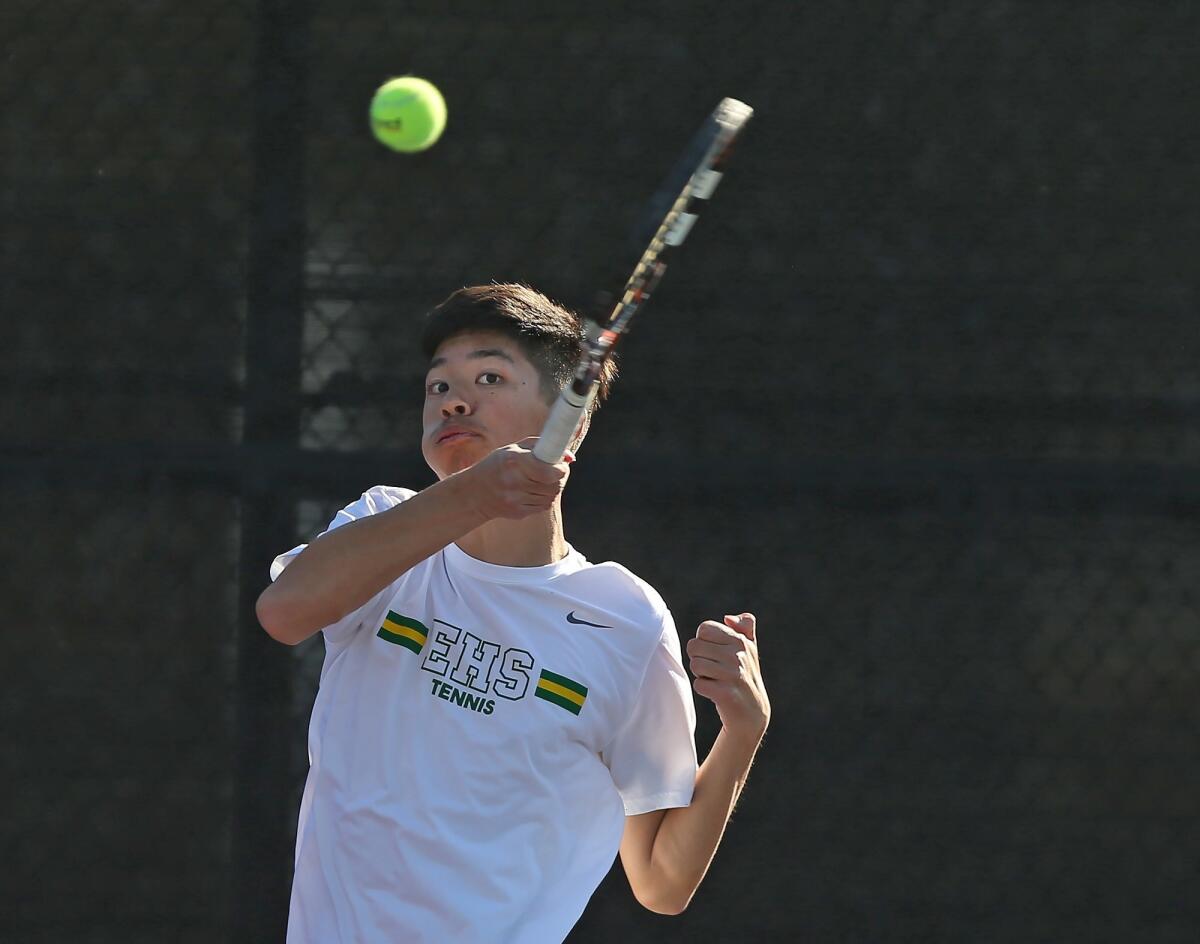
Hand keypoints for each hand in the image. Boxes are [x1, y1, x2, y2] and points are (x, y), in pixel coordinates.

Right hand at [464, 438, 571, 519]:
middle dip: (559, 477)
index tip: (561, 465)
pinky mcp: (518, 513)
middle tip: (554, 472)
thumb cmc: (498, 465)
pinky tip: (533, 491)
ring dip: (552, 488)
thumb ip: (542, 447)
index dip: (561, 469)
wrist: (475, 493)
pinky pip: (543, 506)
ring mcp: (515, 499)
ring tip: (541, 481)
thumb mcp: (514, 449)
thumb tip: (570, 457)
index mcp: (513, 461)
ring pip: (551, 496)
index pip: (549, 471)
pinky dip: (544, 498)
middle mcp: (514, 481)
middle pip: (554, 485)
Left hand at [686, 613, 769, 743]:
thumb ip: (745, 625)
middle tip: (713, 669)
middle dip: (699, 658)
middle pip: (694, 646)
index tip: (714, 653)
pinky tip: (715, 691)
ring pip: (695, 665)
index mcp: (740, 641)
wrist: (753, 712)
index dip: (703, 641)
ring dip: (700, 674)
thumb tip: (728, 618)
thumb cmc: (746, 675)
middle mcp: (738, 656)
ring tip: (714, 680)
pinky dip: (703, 689)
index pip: (704, 629)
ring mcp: (733, 675)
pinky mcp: (726, 694)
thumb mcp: (750, 648)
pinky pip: (698, 684)